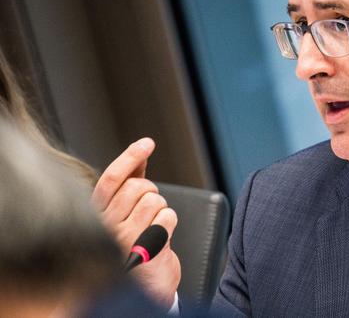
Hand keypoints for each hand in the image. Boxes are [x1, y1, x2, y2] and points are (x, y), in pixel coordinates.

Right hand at [92, 138, 180, 307]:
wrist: (145, 286)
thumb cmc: (135, 246)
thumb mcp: (126, 214)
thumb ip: (129, 186)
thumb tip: (139, 156)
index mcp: (97, 215)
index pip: (112, 179)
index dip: (130, 157)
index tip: (147, 143)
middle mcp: (105, 227)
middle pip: (139, 187)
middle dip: (151, 192)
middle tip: (148, 211)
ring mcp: (124, 240)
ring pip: (155, 201)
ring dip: (160, 210)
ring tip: (151, 228)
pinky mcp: (144, 251)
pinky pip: (168, 217)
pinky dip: (170, 224)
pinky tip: (159, 239)